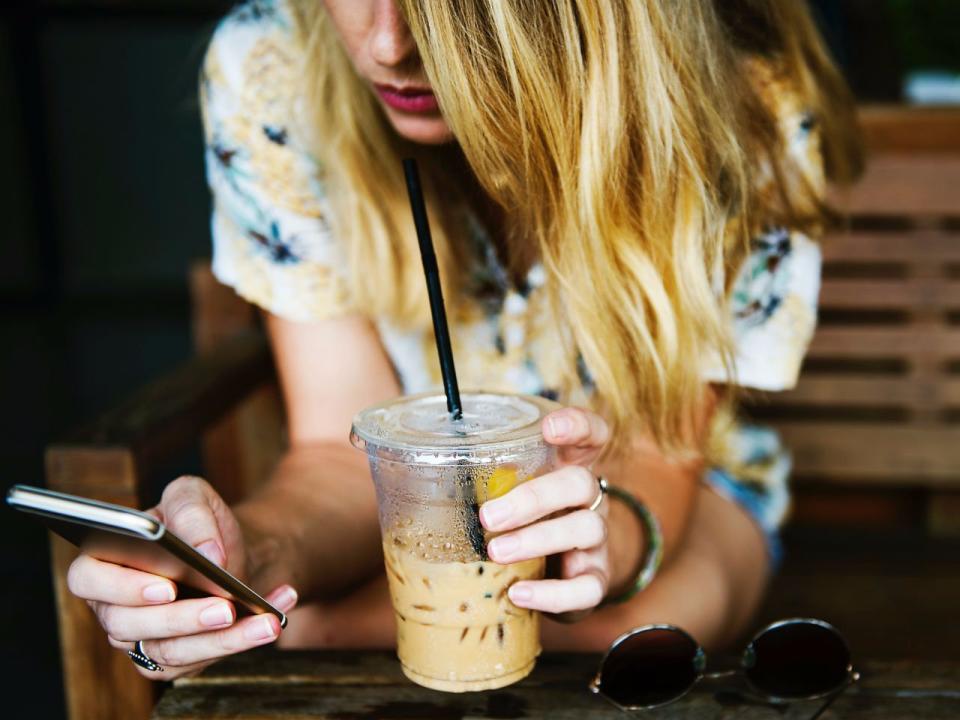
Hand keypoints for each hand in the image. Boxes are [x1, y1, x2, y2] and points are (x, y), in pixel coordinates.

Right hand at [66, 476, 297, 678]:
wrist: (231, 551)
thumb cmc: (199, 524)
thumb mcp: (194, 497)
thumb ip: (192, 512)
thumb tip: (207, 553)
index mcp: (104, 561)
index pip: (89, 579)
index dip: (122, 587)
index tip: (167, 586)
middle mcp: (114, 607)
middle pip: (131, 625)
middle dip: (183, 618)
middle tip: (225, 607)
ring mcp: (141, 638)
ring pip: (171, 651)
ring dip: (223, 639)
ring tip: (265, 621)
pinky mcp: (174, 659)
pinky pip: (202, 660)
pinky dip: (243, 640)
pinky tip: (273, 618)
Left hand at [479, 407, 610, 618]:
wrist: (563, 572)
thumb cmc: (524, 521)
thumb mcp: (509, 492)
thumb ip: (480, 479)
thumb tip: (401, 473)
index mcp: (569, 467)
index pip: (590, 434)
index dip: (577, 425)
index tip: (548, 428)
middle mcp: (589, 499)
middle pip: (579, 483)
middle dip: (534, 497)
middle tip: (488, 516)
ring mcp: (596, 539)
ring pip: (586, 529)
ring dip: (537, 539)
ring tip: (496, 553)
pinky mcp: (596, 579)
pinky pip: (587, 587)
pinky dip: (553, 593)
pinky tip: (518, 593)